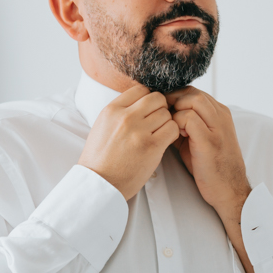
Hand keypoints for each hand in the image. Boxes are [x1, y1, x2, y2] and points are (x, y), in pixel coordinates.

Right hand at [79, 85, 179, 199]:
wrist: (99, 183)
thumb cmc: (100, 158)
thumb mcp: (102, 126)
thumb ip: (119, 112)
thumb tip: (139, 101)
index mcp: (112, 110)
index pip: (140, 89)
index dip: (148, 99)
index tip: (149, 110)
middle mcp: (125, 117)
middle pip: (156, 98)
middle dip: (161, 108)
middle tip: (157, 122)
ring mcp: (139, 131)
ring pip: (166, 113)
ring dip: (166, 122)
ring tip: (159, 134)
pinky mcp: (151, 146)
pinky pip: (172, 128)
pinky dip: (172, 134)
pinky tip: (164, 141)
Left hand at [166, 87, 251, 227]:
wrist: (229, 190)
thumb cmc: (211, 167)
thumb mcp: (200, 140)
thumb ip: (186, 125)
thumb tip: (163, 115)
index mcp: (220, 114)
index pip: (194, 92)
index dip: (175, 97)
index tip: (163, 110)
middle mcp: (221, 116)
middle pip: (192, 92)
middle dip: (173, 100)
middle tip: (161, 116)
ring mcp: (218, 127)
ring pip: (192, 100)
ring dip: (176, 110)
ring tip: (170, 126)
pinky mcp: (210, 141)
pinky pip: (189, 118)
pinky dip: (177, 123)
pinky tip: (176, 136)